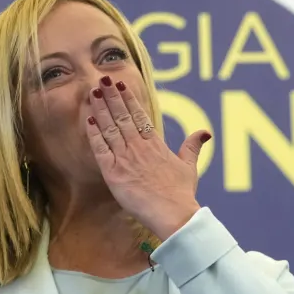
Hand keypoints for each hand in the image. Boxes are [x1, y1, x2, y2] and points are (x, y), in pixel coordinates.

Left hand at [86, 75, 210, 239]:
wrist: (173, 214)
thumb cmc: (181, 194)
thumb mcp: (189, 167)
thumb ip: (192, 147)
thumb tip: (205, 132)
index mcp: (155, 144)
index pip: (139, 114)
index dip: (128, 98)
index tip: (120, 84)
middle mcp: (139, 147)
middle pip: (122, 116)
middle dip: (111, 96)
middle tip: (102, 79)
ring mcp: (125, 158)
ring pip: (110, 128)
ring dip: (100, 109)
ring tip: (93, 92)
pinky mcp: (114, 173)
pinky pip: (101, 149)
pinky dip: (94, 134)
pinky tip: (88, 120)